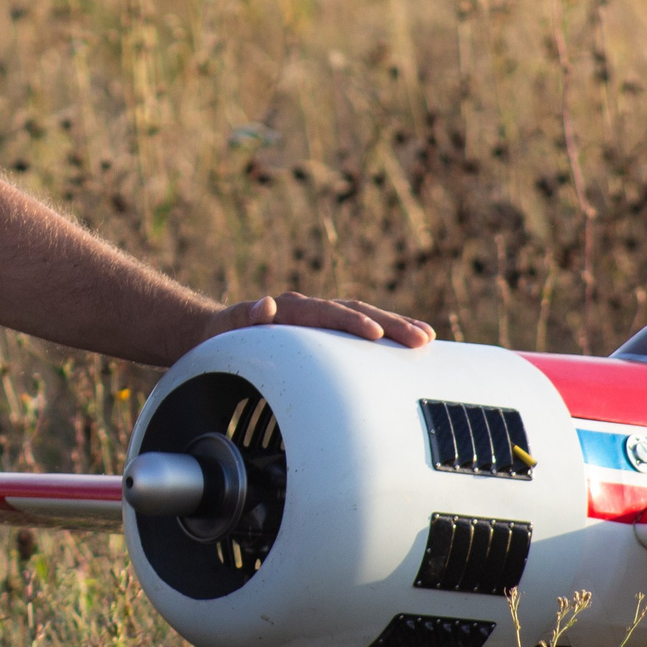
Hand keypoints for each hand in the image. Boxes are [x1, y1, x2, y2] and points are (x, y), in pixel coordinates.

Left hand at [193, 292, 434, 353]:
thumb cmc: (224, 335)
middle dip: (390, 324)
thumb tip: (264, 305)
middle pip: (356, 311)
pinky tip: (409, 341)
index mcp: (291, 309)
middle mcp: (310, 307)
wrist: (220, 330)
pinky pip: (361, 324)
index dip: (353, 324)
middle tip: (420, 340)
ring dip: (396, 325)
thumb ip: (244, 317)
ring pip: (365, 314)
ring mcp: (321, 315)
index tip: (376, 336)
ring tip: (426, 338)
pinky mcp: (327, 327)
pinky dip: (386, 331)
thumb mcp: (227, 328)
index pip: (329, 314)